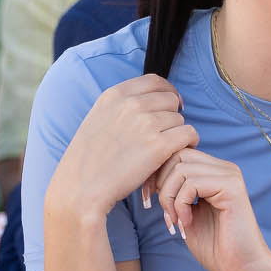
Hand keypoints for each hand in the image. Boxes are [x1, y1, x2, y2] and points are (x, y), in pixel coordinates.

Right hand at [45, 76, 196, 225]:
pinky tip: (181, 152)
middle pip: (170, 100)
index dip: (167, 92)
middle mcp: (131, 104)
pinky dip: (189, 143)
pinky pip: (189, 134)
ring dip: (177, 133)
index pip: (155, 81)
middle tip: (164, 134)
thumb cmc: (88, 161)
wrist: (80, 189)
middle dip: (171, 116)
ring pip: (179, 120)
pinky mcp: (158, 146)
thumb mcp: (97, 119)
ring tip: (165, 150)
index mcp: (114, 95)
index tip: (170, 107)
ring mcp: (146, 123)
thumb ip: (120, 107)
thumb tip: (149, 100)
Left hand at [152, 149, 270, 270]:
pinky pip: (192, 183)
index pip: (176, 153)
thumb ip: (174, 191)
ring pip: (181, 169)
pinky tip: (187, 222)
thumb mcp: (185, 213)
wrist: (240, 269)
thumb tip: (151, 175)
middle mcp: (224, 168)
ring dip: (169, 198)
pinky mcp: (232, 187)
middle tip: (164, 213)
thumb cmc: (214, 246)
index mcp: (214, 171)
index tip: (147, 200)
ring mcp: (230, 175)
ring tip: (176, 221)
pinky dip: (181, 204)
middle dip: (159, 183)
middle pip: (176, 155)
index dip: (155, 174)